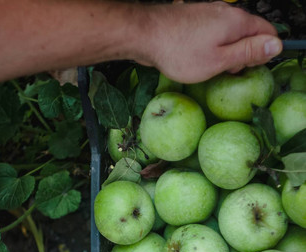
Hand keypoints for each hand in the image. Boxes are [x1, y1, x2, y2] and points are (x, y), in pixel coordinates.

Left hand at [135, 1, 281, 82]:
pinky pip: (214, 34)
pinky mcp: (196, 19)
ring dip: (226, 53)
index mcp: (237, 21)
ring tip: (209, 66)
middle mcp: (226, 12)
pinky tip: (198, 59)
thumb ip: (248, 52)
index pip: (267, 31)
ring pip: (230, 35)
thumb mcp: (219, 60)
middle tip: (225, 70)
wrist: (145, 34)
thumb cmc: (180, 51)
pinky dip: (213, 48)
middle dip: (243, 54)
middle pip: (249, 33)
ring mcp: (210, 13)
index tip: (250, 68)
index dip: (264, 52)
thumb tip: (276, 45)